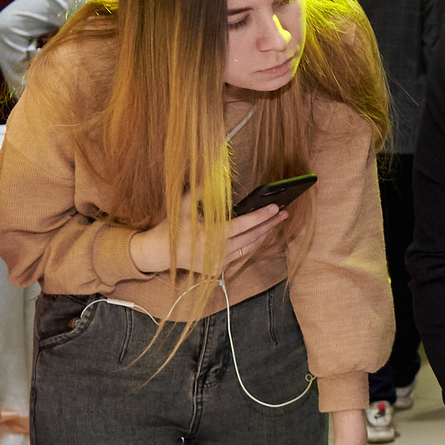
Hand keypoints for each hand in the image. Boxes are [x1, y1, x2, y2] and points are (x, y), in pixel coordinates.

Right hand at [128, 203, 286, 274]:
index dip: (260, 216)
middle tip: (284, 213)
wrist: (160, 253)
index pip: (242, 225)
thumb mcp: (183, 205)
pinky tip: (261, 234)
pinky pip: (241, 255)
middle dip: (269, 225)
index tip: (275, 208)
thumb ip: (201, 191)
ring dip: (264, 235)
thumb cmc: (172, 226)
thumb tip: (218, 175)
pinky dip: (252, 244)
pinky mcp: (218, 269)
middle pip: (251, 237)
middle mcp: (216, 252)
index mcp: (210, 236)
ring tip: (277, 222)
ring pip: (249, 248)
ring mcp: (218, 263)